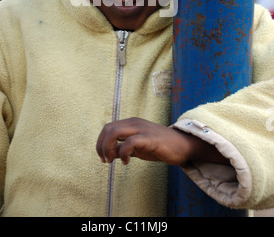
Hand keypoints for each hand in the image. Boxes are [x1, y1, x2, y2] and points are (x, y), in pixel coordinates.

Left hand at [96, 117, 215, 165]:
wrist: (183, 146)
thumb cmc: (159, 147)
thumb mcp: (138, 147)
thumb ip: (123, 148)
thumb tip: (108, 153)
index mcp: (131, 123)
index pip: (108, 128)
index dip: (101, 142)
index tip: (104, 158)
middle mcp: (135, 123)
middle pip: (108, 128)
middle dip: (101, 146)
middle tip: (105, 161)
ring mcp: (142, 129)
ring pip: (115, 132)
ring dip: (108, 148)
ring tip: (112, 160)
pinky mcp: (149, 138)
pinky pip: (130, 142)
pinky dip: (123, 153)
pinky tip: (126, 162)